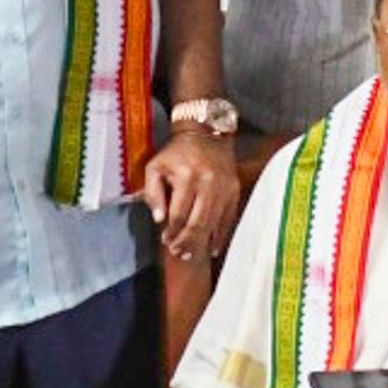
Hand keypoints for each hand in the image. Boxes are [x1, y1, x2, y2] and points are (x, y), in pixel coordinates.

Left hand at [140, 127, 241, 263]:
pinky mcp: (234, 191)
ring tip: (190, 254)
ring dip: (201, 243)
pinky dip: (220, 236)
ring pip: (213, 224)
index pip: (178, 213)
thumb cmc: (177, 153)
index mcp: (187, 177)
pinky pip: (228, 219)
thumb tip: (159, 219)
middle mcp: (208, 184)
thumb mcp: (156, 166)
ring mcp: (224, 189)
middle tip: (178, 253)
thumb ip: (153, 193)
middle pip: (197, 222)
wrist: (207, 133)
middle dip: (186, 242)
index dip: (171, 231)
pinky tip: (212, 249)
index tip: (165, 240)